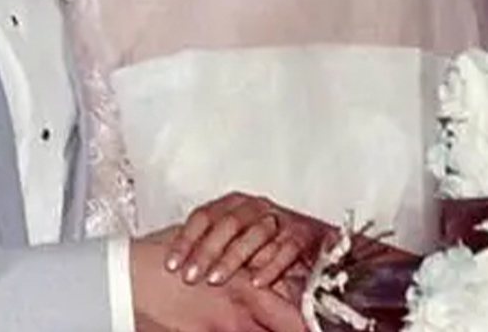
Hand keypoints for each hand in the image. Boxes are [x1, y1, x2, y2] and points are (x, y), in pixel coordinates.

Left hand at [171, 192, 333, 287]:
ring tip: (215, 280)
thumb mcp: (237, 239)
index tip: (171, 264)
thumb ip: (212, 244)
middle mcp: (256, 207)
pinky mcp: (304, 234)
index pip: (204, 216)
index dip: (186, 240)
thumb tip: (175, 264)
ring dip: (232, 258)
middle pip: (227, 224)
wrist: (316, 242)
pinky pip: (286, 248)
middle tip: (191, 276)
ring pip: (255, 234)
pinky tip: (256, 282)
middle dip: (206, 251)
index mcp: (235, 204)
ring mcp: (281, 219)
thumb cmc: (268, 242)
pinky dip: (271, 266)